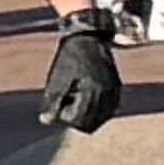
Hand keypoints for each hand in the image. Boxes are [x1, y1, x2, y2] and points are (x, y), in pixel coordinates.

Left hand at [38, 10, 126, 133]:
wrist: (87, 39)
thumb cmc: (68, 59)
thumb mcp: (56, 80)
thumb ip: (52, 103)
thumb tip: (46, 121)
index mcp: (91, 93)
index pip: (78, 122)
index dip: (65, 114)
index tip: (61, 99)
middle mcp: (106, 95)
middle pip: (91, 124)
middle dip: (77, 116)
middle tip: (69, 98)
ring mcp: (114, 93)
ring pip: (102, 119)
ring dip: (88, 114)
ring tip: (78, 94)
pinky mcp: (117, 89)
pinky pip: (109, 110)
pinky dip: (98, 109)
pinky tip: (88, 97)